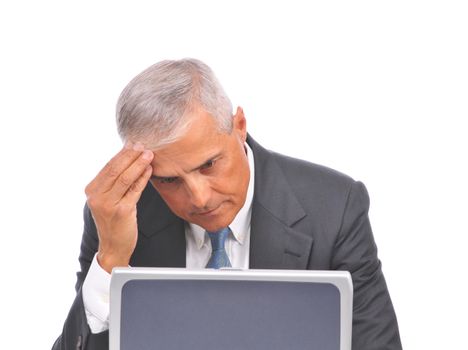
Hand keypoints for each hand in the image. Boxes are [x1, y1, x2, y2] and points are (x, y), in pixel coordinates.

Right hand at [85, 142, 153, 272]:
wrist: (113, 247)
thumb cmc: (113, 222)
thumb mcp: (108, 200)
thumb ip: (114, 183)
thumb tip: (129, 159)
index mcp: (92, 190)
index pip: (108, 167)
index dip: (122, 154)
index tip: (133, 143)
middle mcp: (97, 196)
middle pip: (116, 169)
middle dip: (130, 155)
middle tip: (142, 145)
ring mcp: (109, 204)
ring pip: (125, 178)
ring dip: (138, 164)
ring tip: (149, 154)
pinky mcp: (122, 212)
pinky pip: (135, 190)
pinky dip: (143, 179)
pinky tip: (149, 170)